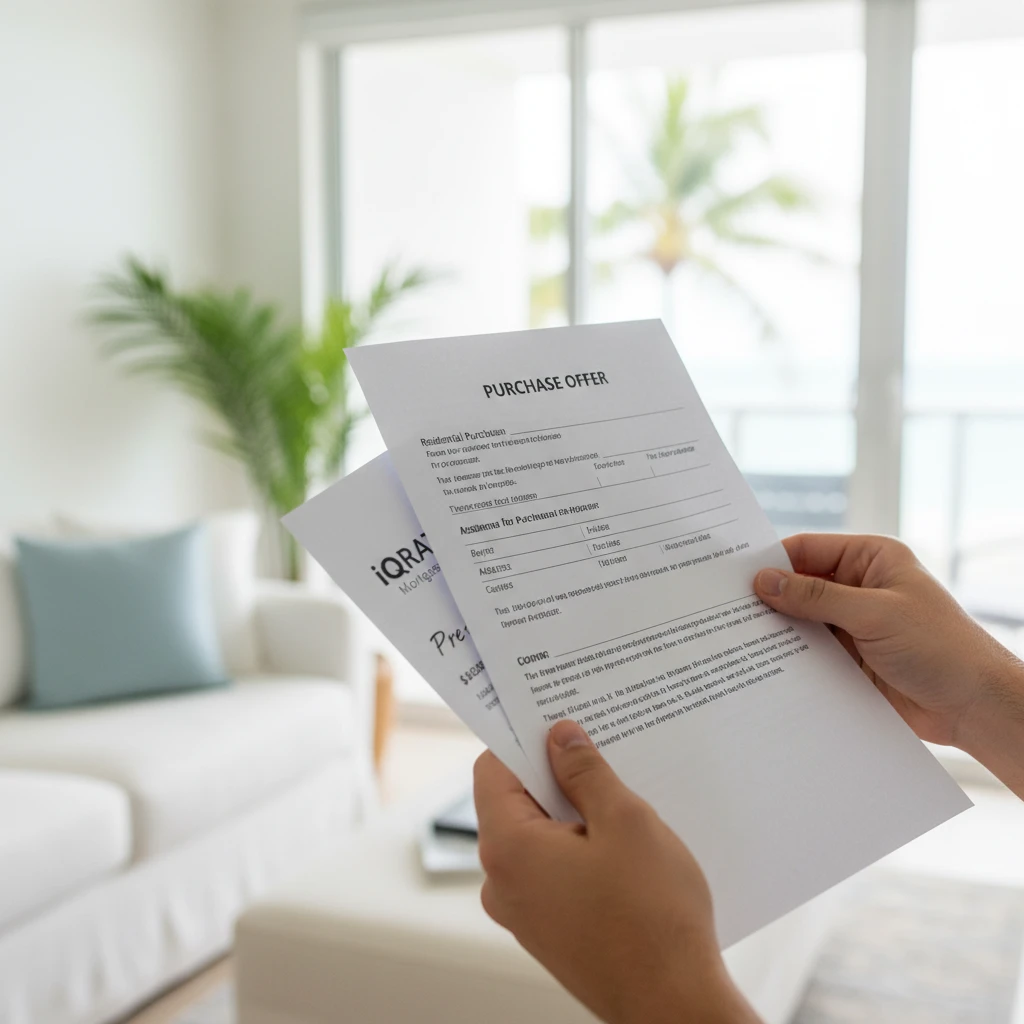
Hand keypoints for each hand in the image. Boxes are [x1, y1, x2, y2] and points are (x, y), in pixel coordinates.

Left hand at [474, 720, 760, 1023]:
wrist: (674, 1005)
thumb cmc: (653, 919)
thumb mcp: (625, 822)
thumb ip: (585, 772)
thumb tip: (560, 738)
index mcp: (508, 848)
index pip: (493, 770)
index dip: (524, 739)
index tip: (558, 721)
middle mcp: (501, 882)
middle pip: (514, 802)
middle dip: (555, 775)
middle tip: (600, 754)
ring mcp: (522, 911)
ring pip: (537, 837)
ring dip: (572, 813)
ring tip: (620, 802)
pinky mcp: (547, 931)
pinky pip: (551, 870)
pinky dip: (577, 848)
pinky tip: (621, 845)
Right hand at [753, 534, 1023, 790]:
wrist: (974, 707)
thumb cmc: (941, 647)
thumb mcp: (875, 613)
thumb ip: (816, 596)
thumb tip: (765, 581)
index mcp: (870, 559)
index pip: (808, 549)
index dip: (773, 561)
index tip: (735, 576)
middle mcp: (858, 588)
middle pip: (799, 585)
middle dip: (769, 598)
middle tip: (726, 609)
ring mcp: (852, 625)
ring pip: (801, 622)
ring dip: (777, 631)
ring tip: (736, 639)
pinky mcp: (849, 660)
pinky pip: (809, 653)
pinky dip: (789, 657)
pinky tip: (762, 664)